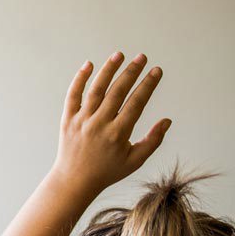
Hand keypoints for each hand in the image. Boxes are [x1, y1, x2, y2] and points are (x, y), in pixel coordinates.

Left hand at [51, 52, 169, 193]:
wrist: (74, 181)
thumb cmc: (107, 171)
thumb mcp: (134, 160)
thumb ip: (152, 141)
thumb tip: (167, 120)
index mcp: (118, 133)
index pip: (136, 103)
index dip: (148, 85)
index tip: (157, 71)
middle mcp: (99, 124)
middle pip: (117, 92)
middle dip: (131, 72)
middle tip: (142, 57)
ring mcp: (82, 121)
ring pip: (95, 90)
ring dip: (108, 70)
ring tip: (119, 55)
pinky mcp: (68, 120)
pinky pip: (72, 96)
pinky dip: (79, 79)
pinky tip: (89, 64)